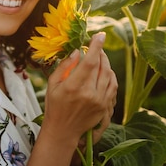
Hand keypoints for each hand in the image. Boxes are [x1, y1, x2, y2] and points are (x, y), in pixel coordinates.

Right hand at [40, 32, 117, 147]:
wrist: (63, 130)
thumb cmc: (54, 105)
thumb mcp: (53, 84)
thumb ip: (64, 66)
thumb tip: (77, 51)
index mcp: (73, 86)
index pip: (89, 62)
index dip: (96, 47)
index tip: (100, 35)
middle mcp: (89, 93)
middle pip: (101, 66)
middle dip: (100, 52)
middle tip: (96, 45)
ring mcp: (99, 101)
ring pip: (109, 75)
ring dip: (106, 62)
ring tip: (99, 57)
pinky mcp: (105, 106)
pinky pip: (113, 86)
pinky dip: (111, 75)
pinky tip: (104, 70)